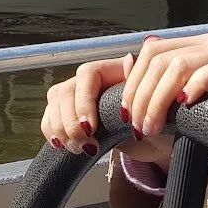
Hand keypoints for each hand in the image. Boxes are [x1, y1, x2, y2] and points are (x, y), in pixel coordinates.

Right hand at [41, 50, 172, 166]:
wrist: (156, 141)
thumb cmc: (158, 119)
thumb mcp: (157, 103)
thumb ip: (145, 82)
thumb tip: (134, 58)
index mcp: (114, 70)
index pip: (87, 74)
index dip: (83, 101)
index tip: (89, 127)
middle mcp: (93, 80)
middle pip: (65, 91)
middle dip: (70, 122)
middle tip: (85, 144)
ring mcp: (80, 96)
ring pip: (55, 104)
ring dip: (61, 129)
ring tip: (79, 149)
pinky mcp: (71, 115)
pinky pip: (49, 118)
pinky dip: (52, 132)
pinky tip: (63, 145)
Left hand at [124, 33, 207, 141]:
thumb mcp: (186, 98)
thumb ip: (159, 81)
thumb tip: (125, 62)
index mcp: (198, 44)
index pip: (154, 50)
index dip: (133, 81)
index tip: (125, 113)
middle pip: (163, 59)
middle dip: (143, 96)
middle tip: (138, 128)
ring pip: (182, 65)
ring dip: (159, 100)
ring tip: (153, 127)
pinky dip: (195, 87)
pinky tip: (184, 106)